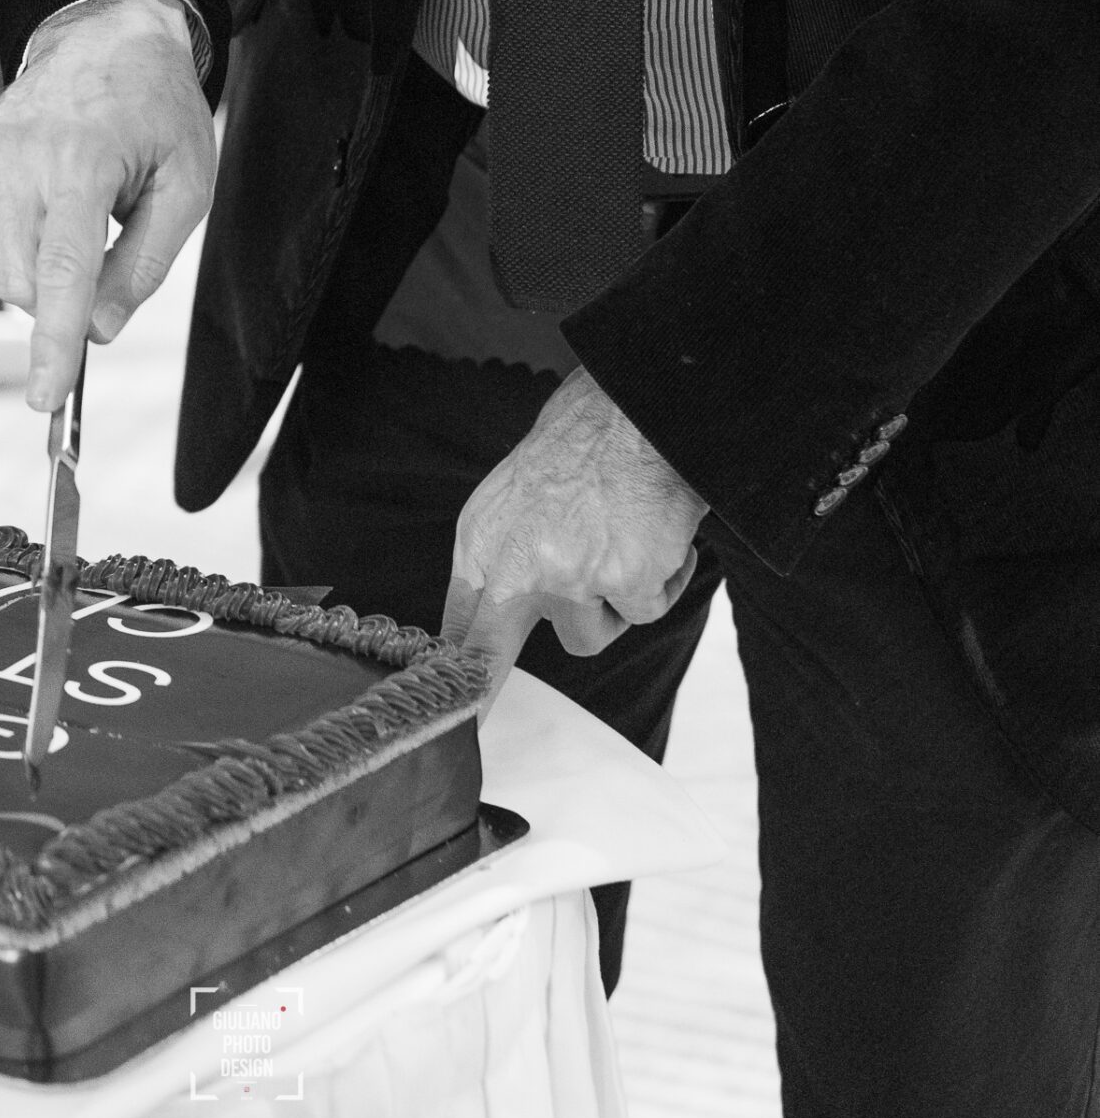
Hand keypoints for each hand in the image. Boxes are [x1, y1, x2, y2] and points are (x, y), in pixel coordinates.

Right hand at [0, 0, 215, 411]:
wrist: (109, 33)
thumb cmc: (157, 111)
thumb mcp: (184, 185)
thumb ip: (144, 265)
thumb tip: (99, 330)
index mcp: (81, 162)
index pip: (61, 272)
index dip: (54, 342)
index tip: (47, 398)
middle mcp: (20, 157)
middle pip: (24, 283)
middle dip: (61, 300)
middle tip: (108, 260)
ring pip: (6, 264)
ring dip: (47, 258)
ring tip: (87, 196)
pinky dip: (26, 231)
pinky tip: (54, 186)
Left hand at [441, 366, 706, 704]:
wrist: (640, 402)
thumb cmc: (587, 433)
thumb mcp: (518, 489)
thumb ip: (510, 549)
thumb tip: (509, 600)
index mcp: (481, 539)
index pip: (456, 625)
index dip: (458, 671)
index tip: (453, 704)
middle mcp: (516, 567)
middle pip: (493, 655)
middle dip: (485, 691)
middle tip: (481, 715)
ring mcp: (569, 580)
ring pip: (588, 634)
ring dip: (612, 602)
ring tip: (625, 541)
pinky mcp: (624, 584)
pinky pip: (647, 608)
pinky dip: (663, 578)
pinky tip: (662, 534)